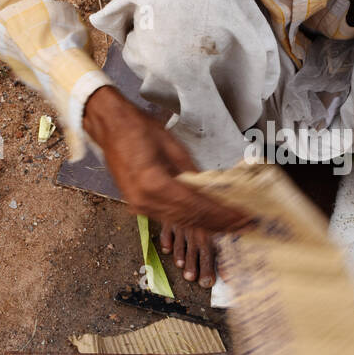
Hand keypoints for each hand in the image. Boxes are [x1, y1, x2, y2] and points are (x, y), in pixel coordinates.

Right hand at [82, 86, 249, 232]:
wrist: (110, 128)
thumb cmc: (139, 130)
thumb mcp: (173, 147)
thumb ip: (191, 172)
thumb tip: (210, 190)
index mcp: (155, 183)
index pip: (198, 205)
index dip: (223, 214)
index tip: (243, 218)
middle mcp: (146, 201)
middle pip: (191, 219)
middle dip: (220, 224)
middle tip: (243, 226)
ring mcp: (140, 206)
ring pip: (181, 222)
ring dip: (207, 226)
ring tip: (230, 226)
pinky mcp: (138, 205)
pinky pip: (169, 218)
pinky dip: (190, 221)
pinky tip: (206, 223)